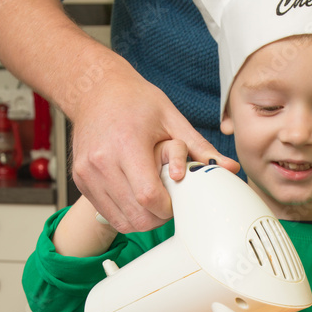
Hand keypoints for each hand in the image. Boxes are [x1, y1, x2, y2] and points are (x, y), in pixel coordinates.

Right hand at [68, 53, 237, 232]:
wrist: (94, 90)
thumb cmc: (135, 101)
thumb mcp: (172, 118)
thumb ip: (199, 147)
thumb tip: (230, 167)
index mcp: (127, 144)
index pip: (149, 198)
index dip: (168, 208)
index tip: (176, 199)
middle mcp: (102, 162)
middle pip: (137, 216)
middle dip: (158, 217)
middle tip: (168, 202)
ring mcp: (88, 173)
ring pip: (122, 221)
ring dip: (143, 219)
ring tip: (152, 199)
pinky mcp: (81, 181)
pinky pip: (108, 214)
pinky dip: (125, 214)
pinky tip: (135, 197)